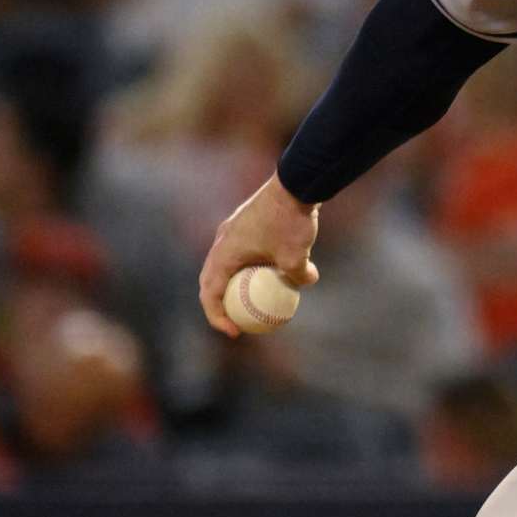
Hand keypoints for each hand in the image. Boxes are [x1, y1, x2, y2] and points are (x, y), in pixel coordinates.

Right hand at [199, 175, 319, 337]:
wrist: (295, 183)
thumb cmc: (290, 221)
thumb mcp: (296, 256)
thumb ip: (298, 276)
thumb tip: (306, 281)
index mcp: (223, 254)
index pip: (210, 294)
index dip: (217, 317)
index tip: (235, 332)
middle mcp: (221, 242)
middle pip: (211, 280)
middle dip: (219, 304)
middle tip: (237, 321)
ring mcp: (232, 230)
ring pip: (225, 264)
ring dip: (233, 283)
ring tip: (250, 300)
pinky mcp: (245, 223)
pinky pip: (240, 252)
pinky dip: (247, 267)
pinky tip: (269, 272)